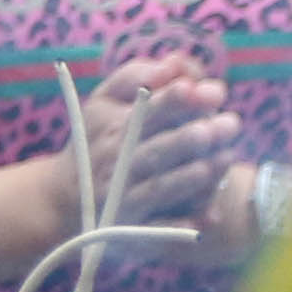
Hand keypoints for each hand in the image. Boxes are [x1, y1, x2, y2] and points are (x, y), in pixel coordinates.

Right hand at [74, 51, 237, 237]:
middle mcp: (117, 162)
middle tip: (229, 124)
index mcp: (112, 126)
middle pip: (156, 149)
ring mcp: (123, 197)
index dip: (177, 99)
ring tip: (228, 158)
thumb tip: (178, 62)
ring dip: (195, 175)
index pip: (146, 109)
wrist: (62, 199)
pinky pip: (157, 229)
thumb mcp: (104, 102)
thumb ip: (137, 75)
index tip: (210, 90)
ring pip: (161, 187)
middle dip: (192, 136)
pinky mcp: (130, 228)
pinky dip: (180, 226)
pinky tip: (207, 219)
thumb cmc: (96, 141)